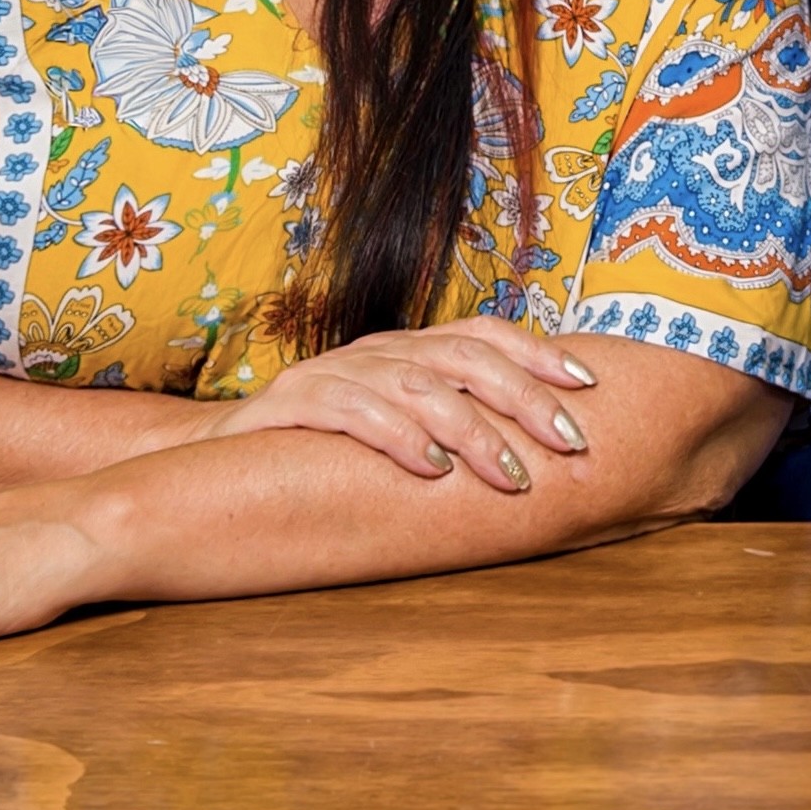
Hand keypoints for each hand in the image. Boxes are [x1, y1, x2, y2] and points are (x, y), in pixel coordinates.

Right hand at [191, 317, 598, 491]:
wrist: (220, 455)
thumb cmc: (326, 451)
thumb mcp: (395, 426)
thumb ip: (451, 422)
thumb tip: (535, 446)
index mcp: (408, 349)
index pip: (484, 334)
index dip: (538, 353)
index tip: (590, 385)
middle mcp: (379, 351)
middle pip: (465, 358)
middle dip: (525, 399)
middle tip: (571, 445)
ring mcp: (336, 372)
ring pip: (418, 386)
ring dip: (473, 431)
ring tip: (513, 475)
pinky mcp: (295, 404)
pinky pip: (353, 412)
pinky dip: (397, 438)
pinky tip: (431, 469)